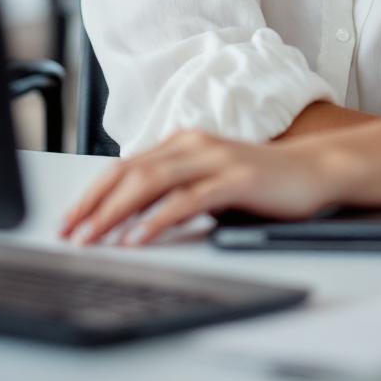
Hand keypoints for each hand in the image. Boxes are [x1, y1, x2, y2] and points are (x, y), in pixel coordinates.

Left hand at [59, 130, 346, 246]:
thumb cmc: (258, 181)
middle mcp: (193, 144)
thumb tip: (128, 216)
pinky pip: (188, 199)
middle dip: (93, 204)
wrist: (312, 171)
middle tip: (69, 233)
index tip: (68, 220)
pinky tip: (140, 237)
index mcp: (182, 142)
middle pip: (130, 172)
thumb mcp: (207, 180)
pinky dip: (158, 219)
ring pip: (152, 182)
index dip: (92, 193)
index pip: (125, 166)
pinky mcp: (235, 179)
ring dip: (116, 212)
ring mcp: (214, 159)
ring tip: (93, 238)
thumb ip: (174, 189)